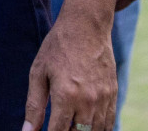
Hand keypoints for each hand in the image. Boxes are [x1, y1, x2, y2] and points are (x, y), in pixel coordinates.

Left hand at [22, 12, 116, 130]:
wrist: (86, 26)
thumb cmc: (57, 48)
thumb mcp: (38, 73)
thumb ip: (33, 105)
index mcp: (66, 95)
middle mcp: (88, 101)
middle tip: (57, 125)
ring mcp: (104, 99)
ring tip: (69, 125)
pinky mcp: (113, 95)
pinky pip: (109, 123)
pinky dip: (98, 129)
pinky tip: (85, 126)